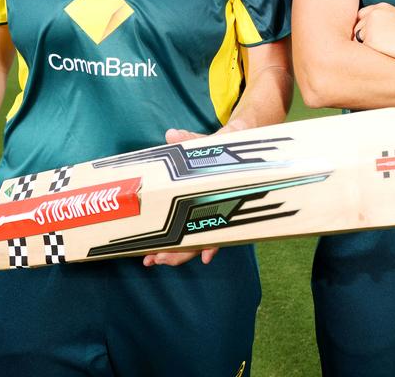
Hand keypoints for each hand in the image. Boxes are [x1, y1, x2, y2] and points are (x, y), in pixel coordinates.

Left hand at [142, 127, 219, 267]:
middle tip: (158, 259)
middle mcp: (218, 207)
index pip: (221, 223)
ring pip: (194, 240)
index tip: (205, 257)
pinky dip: (176, 244)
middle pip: (203, 239)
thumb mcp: (215, 141)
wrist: (242, 142)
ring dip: (174, 252)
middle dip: (181, 253)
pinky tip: (161, 253)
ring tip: (152, 259)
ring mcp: (209, 211)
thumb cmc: (228, 144)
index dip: (214, 242)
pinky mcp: (200, 209)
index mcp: (223, 194)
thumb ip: (191, 140)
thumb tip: (171, 135)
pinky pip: (190, 233)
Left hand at [355, 3, 394, 61]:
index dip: (364, 28)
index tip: (370, 36)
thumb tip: (370, 34)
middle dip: (364, 39)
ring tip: (385, 51)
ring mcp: (369, 27)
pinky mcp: (370, 40)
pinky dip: (370, 55)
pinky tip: (384, 55)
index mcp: (379, 8)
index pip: (361, 17)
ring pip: (358, 41)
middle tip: (379, 47)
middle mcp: (372, 14)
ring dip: (367, 47)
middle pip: (357, 29)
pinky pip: (363, 51)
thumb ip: (382, 21)